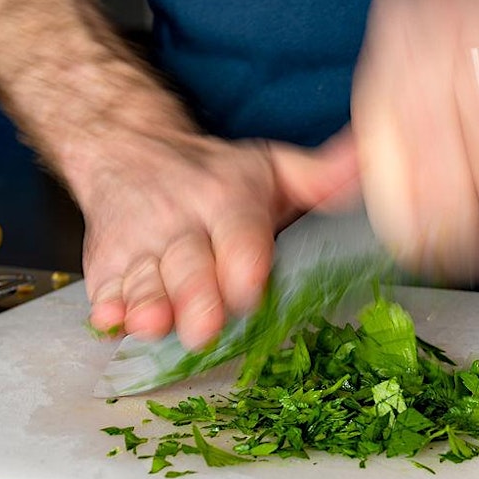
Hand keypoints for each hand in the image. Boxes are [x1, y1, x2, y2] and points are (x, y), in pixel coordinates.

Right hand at [75, 125, 358, 349]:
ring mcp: (140, 244)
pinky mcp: (107, 263)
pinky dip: (106, 305)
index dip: (243, 259)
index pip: (237, 230)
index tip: (250, 286)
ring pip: (145, 278)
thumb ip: (320, 175)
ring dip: (148, 303)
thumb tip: (372, 166)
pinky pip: (106, 287)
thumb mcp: (269, 166)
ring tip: (152, 324)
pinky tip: (110, 320)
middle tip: (204, 328)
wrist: (129, 149)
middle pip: (189, 264)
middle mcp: (181, 220)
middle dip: (196, 296)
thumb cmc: (212, 174)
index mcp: (226, 197)